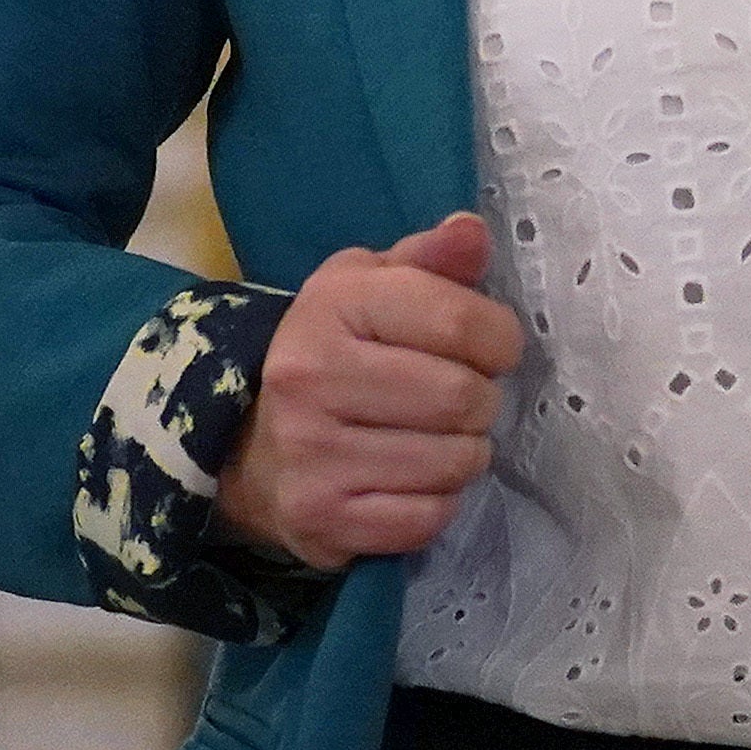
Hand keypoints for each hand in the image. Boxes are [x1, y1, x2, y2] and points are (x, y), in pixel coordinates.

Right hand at [210, 216, 524, 572]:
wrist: (251, 444)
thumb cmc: (334, 355)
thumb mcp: (369, 289)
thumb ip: (429, 259)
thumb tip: (471, 232)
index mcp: (328, 306)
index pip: (459, 322)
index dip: (498, 340)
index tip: (488, 349)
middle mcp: (309, 376)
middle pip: (462, 397)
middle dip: (480, 402)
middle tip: (458, 402)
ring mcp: (310, 454)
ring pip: (454, 462)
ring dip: (464, 455)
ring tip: (434, 440)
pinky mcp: (320, 518)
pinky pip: (429, 517)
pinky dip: (437, 503)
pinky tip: (411, 482)